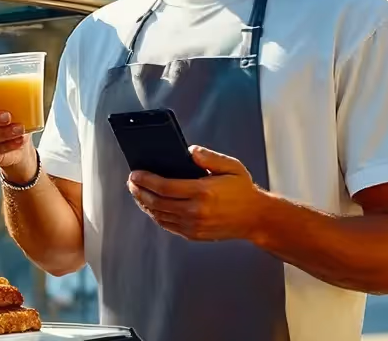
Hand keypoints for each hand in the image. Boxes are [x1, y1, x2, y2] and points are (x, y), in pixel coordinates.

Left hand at [127, 146, 265, 241]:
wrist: (256, 218)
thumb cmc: (242, 188)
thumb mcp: (231, 166)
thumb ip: (209, 157)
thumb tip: (188, 151)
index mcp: (203, 192)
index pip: (165, 186)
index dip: (146, 179)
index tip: (135, 173)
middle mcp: (196, 211)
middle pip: (157, 202)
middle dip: (139, 191)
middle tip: (131, 181)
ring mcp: (193, 226)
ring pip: (159, 215)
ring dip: (144, 203)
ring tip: (137, 191)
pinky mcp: (193, 235)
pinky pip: (167, 224)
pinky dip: (155, 214)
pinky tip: (151, 204)